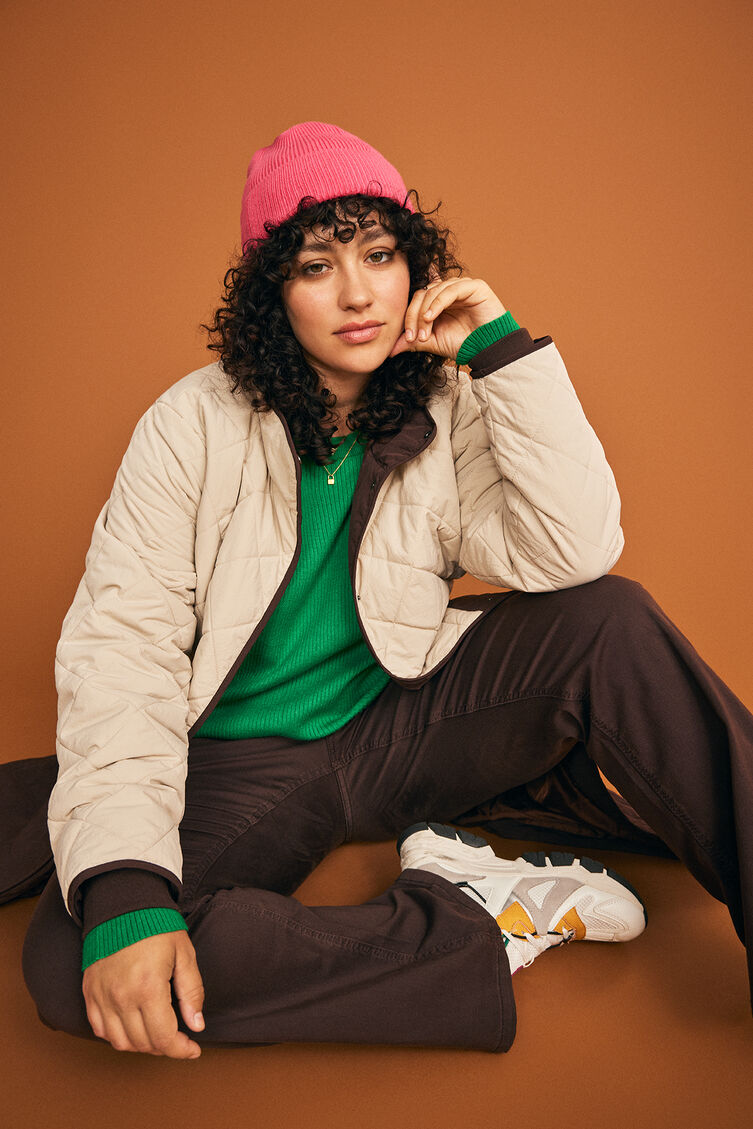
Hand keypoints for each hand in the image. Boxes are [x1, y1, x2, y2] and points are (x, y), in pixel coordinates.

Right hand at [82, 930, 204, 1057]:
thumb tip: (197, 1025)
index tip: (193, 1048)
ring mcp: (102, 997)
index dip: (182, 1050)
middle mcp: (121, 998)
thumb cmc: (156, 926)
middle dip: (166, 1047)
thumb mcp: (184, 954)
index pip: (164, 1038)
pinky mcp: (90, 993)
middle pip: (144, 1043)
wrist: (123, 905)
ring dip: (142, 1045)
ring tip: (157, 1032)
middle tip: (179, 1037)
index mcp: (148, 988)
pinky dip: (117, 1036)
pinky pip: (100, 1030)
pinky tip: (133, 1025)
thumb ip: (192, 992)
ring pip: (121, 1042)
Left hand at [389, 273, 506, 359]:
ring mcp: (462, 286)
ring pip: (433, 292)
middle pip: (422, 294)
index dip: (409, 318)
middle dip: (414, 317)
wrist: (488, 351)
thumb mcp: (433, 343)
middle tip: (414, 337)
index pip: (417, 301)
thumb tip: (390, 349)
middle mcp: (449, 291)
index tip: (407, 339)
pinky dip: (437, 304)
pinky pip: (450, 290)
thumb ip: (413, 342)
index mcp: (439, 301)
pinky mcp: (474, 286)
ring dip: (424, 313)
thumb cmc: (464, 345)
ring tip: (424, 333)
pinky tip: (431, 318)